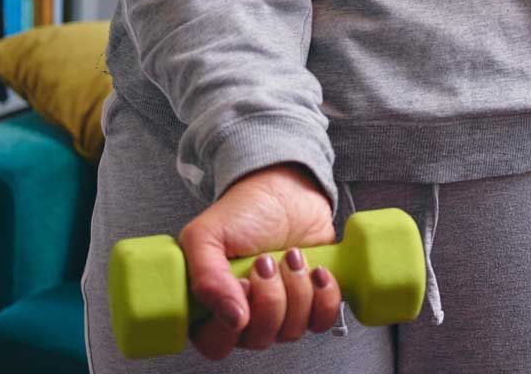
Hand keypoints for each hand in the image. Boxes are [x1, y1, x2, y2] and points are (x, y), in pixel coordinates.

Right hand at [179, 162, 341, 358]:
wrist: (286, 187)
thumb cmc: (245, 209)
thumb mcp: (207, 235)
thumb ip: (206, 279)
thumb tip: (234, 320)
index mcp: (213, 305)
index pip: (217, 343)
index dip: (233, 321)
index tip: (245, 284)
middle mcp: (245, 314)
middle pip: (259, 338)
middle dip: (270, 297)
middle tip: (267, 261)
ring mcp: (281, 310)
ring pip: (291, 331)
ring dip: (297, 290)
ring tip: (292, 255)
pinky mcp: (311, 301)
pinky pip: (322, 321)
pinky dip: (325, 298)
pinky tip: (318, 271)